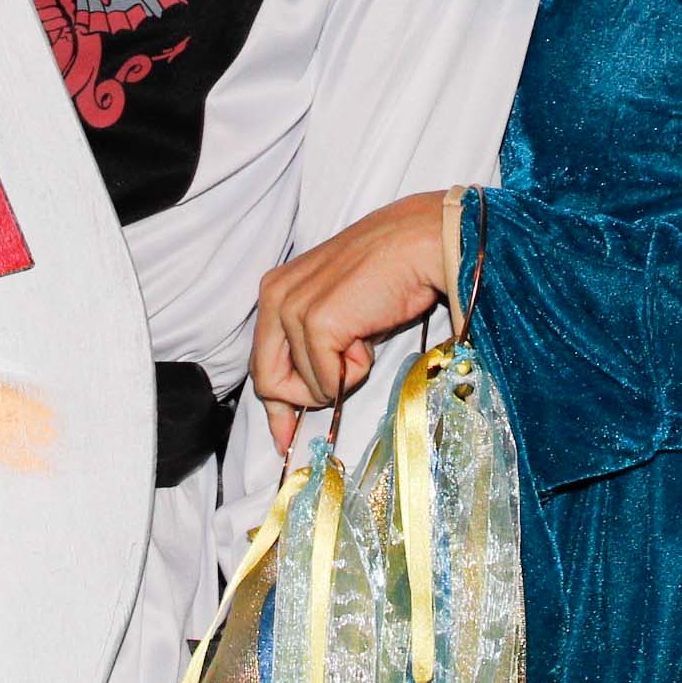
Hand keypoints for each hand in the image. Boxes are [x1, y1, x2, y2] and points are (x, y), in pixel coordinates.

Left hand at [250, 192, 451, 454]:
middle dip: (299, 401)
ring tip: (364, 337)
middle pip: (267, 379)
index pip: (262, 361)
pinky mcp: (316, 322)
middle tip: (331, 400)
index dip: (275, 404)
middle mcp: (275, 295)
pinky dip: (351, 373)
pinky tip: (367, 338)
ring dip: (339, 375)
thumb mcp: (339, 310)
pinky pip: (323, 380)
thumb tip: (303, 400)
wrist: (419, 244)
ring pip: (300, 385)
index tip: (283, 437)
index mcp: (276, 288)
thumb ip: (313, 347)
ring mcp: (292, 308)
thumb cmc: (388, 275)